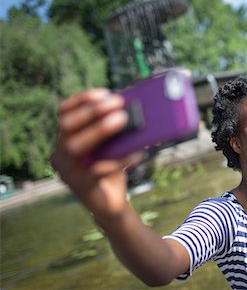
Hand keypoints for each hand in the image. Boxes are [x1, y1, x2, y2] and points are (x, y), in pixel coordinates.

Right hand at [51, 89, 142, 216]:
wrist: (111, 203)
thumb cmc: (111, 168)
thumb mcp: (113, 145)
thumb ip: (116, 129)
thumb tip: (134, 106)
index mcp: (65, 138)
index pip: (64, 112)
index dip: (82, 100)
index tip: (105, 93)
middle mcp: (60, 153)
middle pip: (67, 126)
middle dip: (92, 111)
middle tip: (119, 104)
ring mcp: (67, 171)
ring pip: (76, 147)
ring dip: (100, 130)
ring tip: (123, 120)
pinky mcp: (81, 187)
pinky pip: (97, 170)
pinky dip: (118, 159)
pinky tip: (136, 154)